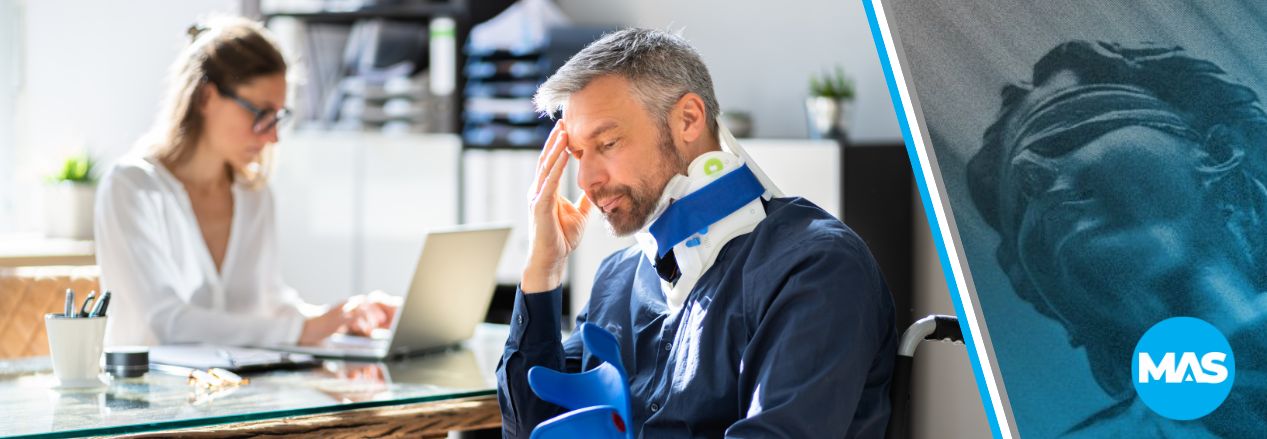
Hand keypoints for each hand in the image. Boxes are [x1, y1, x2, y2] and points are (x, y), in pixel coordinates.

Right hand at [298, 292, 398, 344]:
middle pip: (364, 302)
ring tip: (371, 328)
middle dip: (374, 311)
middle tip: (380, 321)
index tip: (380, 317)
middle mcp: (344, 305)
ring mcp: (340, 311)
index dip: (373, 307)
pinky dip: (362, 324)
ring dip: (370, 318)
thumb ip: (350, 320)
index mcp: (345, 304)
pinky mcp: (337, 320)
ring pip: (361, 309)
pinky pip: (354, 318)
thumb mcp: (340, 320)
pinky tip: (364, 331)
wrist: (307, 325)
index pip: (363, 300)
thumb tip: (361, 325)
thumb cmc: (323, 324)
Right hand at [522, 122, 592, 292]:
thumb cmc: (561, 238)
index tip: (567, 129)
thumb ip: (585, 200)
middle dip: (554, 140)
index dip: (558, 146)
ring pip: (546, 167)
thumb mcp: (579, 214)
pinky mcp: (540, 207)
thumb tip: (596, 188)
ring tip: (563, 132)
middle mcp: (539, 191)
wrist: (551, 260)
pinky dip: (556, 167)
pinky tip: (562, 154)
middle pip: (546, 160)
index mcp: (547, 191)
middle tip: (563, 121)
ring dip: (555, 148)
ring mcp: (537, 198)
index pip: (552, 163)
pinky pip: (549, 183)